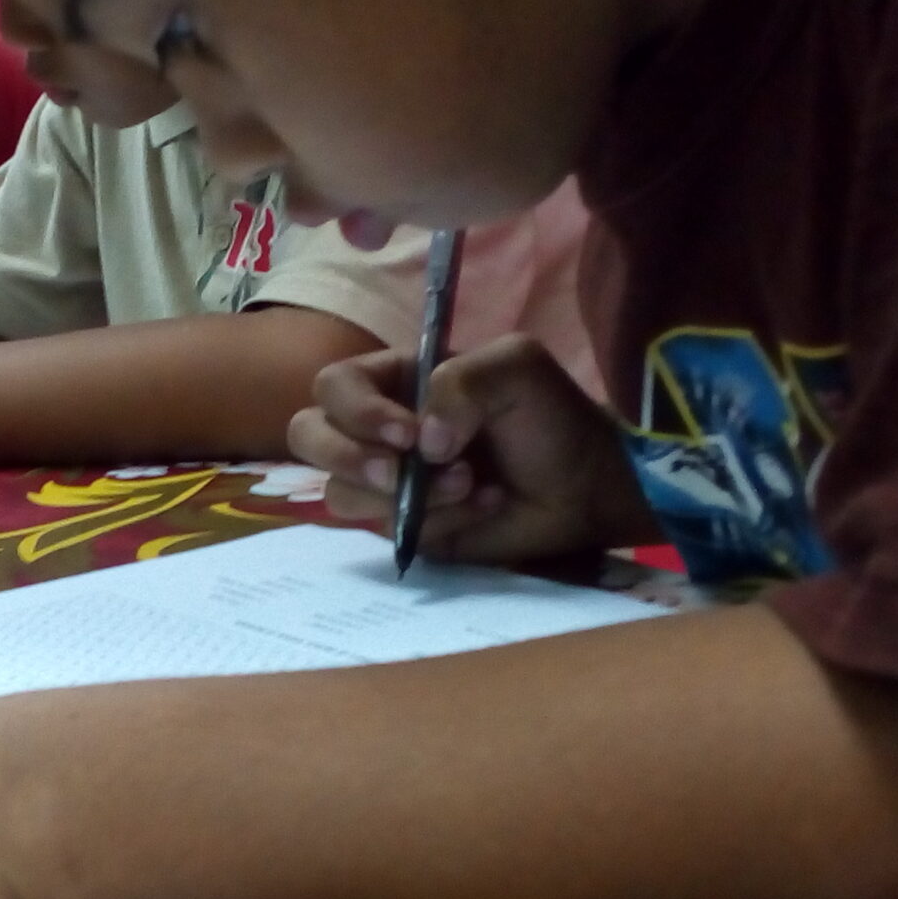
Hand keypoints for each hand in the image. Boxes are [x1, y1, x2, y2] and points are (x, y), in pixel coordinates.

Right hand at [288, 334, 652, 563]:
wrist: (588, 486)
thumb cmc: (552, 418)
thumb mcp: (516, 367)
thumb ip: (461, 380)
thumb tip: (422, 442)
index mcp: (397, 381)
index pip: (332, 386)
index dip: (356, 411)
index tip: (408, 434)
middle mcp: (380, 430)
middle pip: (309, 436)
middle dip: (351, 457)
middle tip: (405, 472)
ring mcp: (388, 483)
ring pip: (341, 492)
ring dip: (409, 493)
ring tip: (470, 484)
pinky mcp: (407, 528)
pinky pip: (387, 531)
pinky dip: (437, 520)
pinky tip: (480, 507)